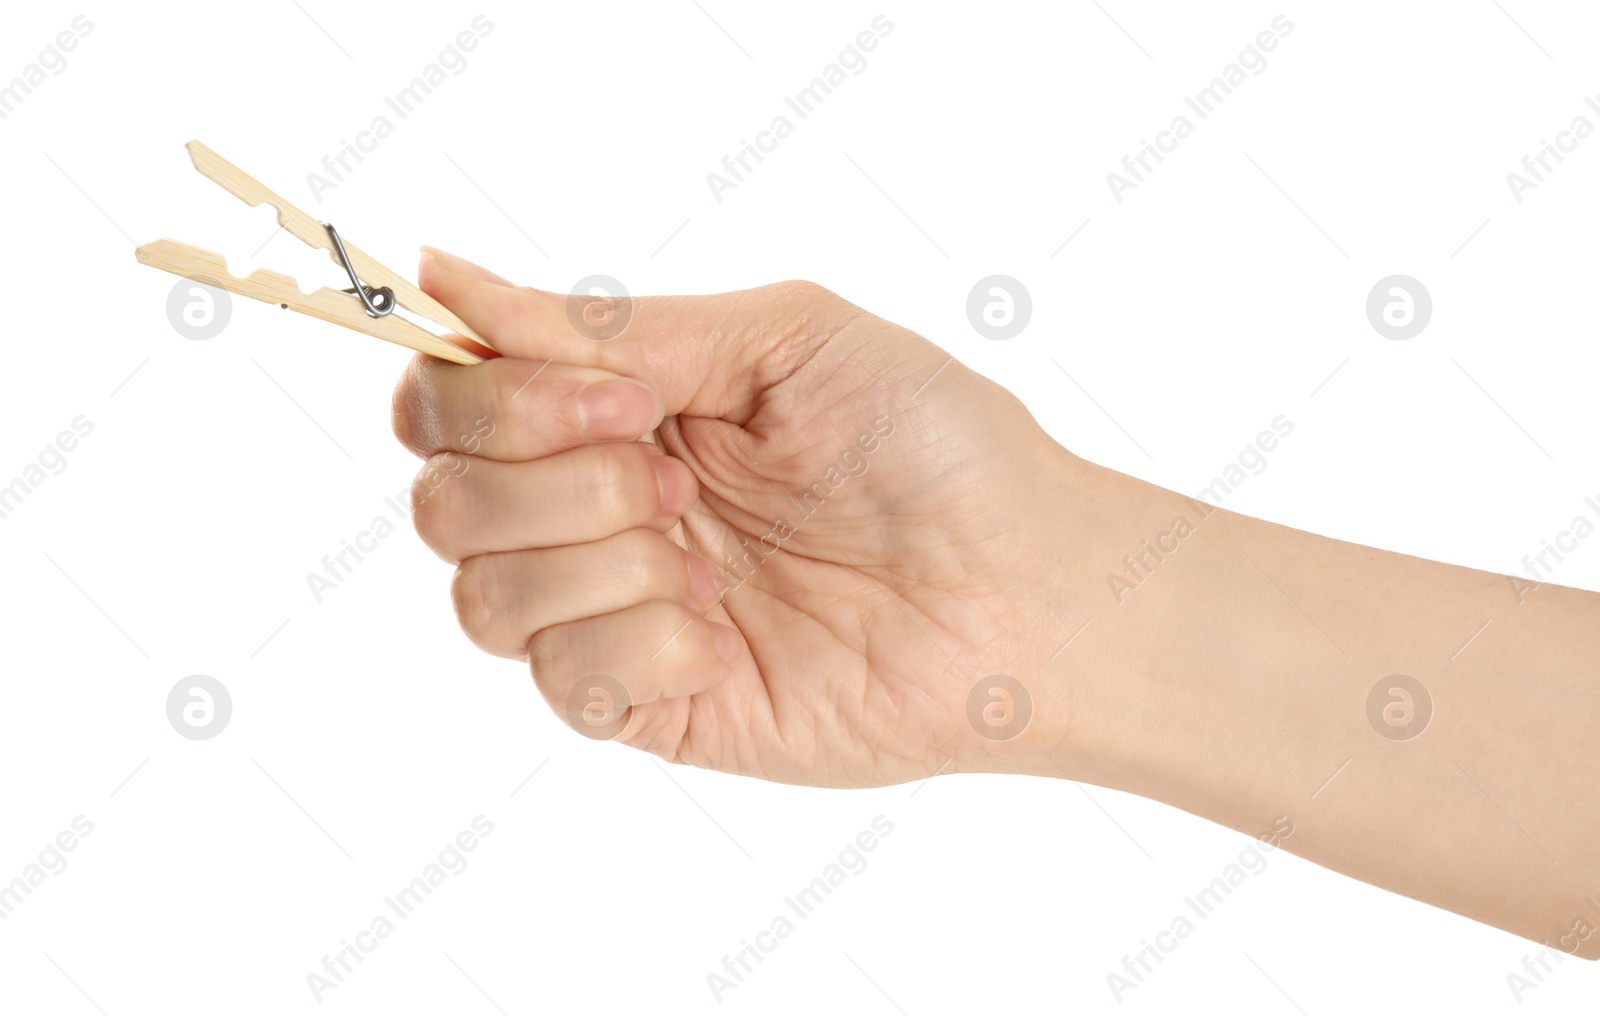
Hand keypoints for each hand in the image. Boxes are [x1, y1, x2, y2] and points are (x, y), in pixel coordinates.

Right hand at [392, 249, 1098, 786]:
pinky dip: (645, 645)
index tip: (613, 398)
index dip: (485, 395)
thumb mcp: (782, 339)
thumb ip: (612, 326)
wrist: (1023, 586)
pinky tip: (730, 636)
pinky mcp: (647, 706)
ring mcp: (617, 613)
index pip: (449, 400)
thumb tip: (447, 275)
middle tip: (676, 468)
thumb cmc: (931, 445)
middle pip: (443, 499)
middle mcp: (597, 511)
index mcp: (617, 411)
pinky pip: (561, 678)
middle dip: (554, 475)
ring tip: (717, 560)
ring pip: (481, 594)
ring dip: (604, 560)